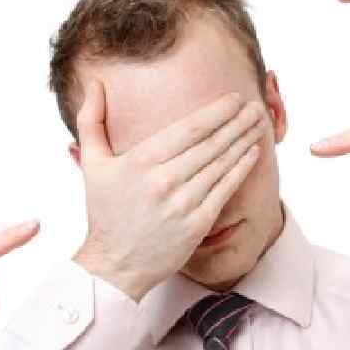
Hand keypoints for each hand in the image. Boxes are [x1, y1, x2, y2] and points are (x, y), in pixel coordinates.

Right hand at [73, 81, 266, 301]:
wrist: (114, 265)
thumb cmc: (105, 211)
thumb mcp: (92, 163)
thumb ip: (91, 120)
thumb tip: (96, 84)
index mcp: (141, 161)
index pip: (189, 128)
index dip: (216, 111)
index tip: (234, 98)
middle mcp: (164, 180)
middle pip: (211, 143)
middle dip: (237, 121)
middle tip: (255, 105)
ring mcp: (183, 203)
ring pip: (221, 164)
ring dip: (244, 140)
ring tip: (259, 123)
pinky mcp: (197, 224)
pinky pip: (225, 190)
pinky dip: (242, 168)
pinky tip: (253, 152)